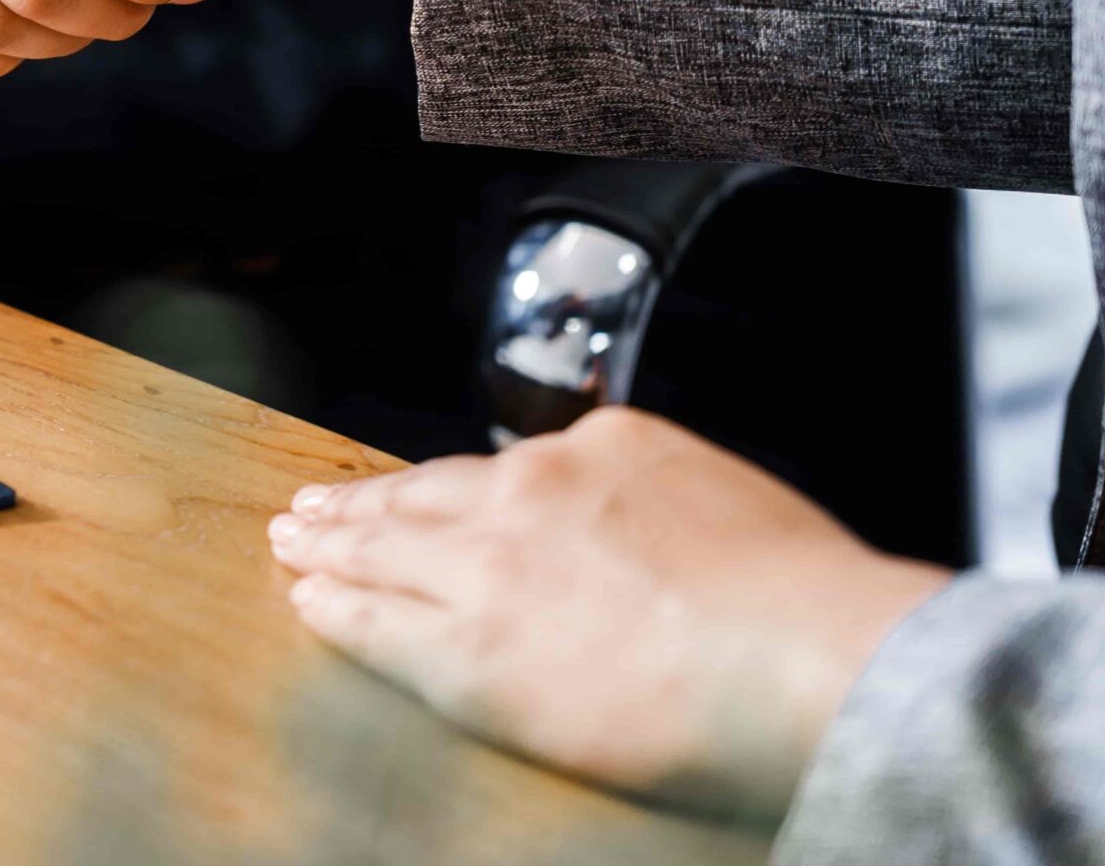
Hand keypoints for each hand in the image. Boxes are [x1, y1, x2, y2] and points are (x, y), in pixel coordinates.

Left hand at [268, 407, 950, 822]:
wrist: (806, 656)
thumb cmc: (805, 599)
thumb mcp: (730, 499)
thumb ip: (664, 502)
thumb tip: (655, 528)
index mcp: (604, 448)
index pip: (509, 468)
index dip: (459, 489)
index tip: (430, 492)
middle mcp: (531, 490)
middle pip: (427, 494)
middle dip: (369, 501)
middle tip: (317, 504)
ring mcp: (489, 567)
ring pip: (388, 546)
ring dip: (334, 542)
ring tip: (298, 543)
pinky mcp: (466, 647)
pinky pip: (378, 621)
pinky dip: (338, 609)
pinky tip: (313, 603)